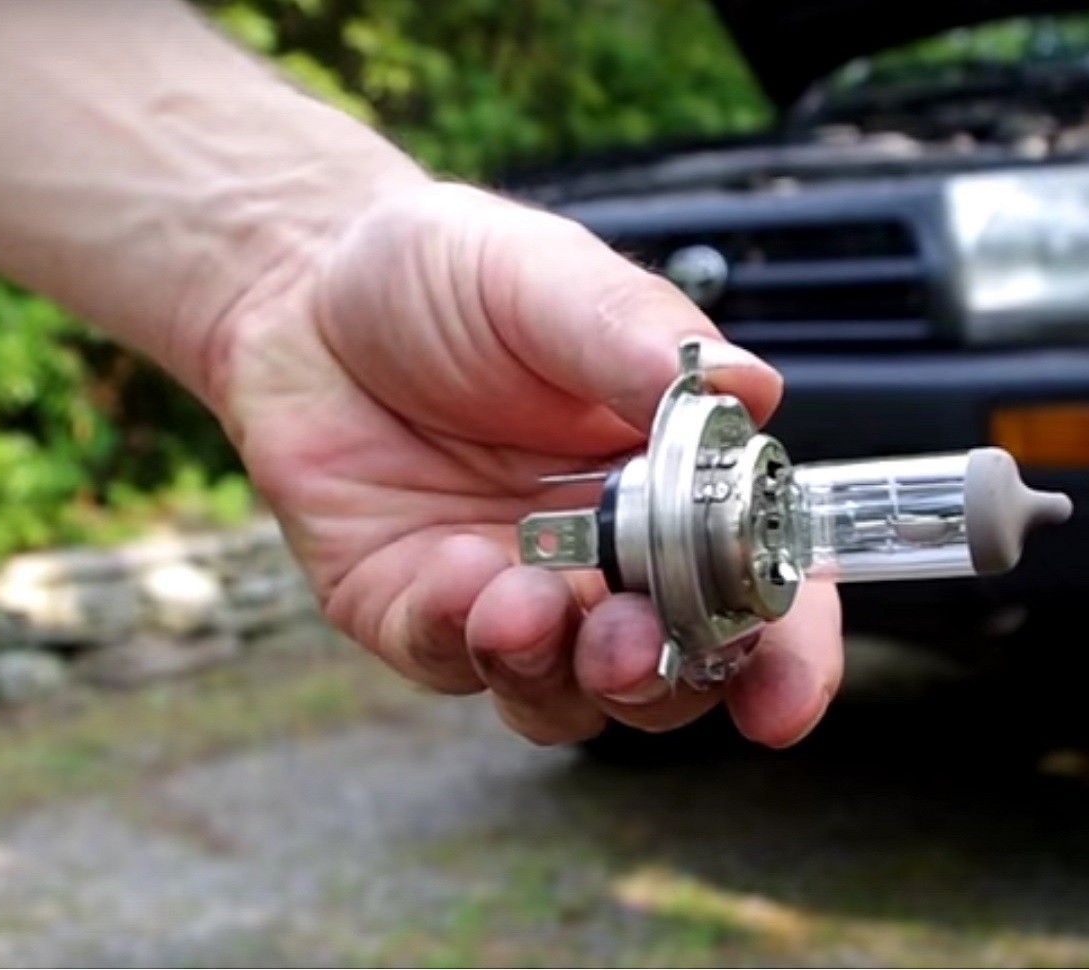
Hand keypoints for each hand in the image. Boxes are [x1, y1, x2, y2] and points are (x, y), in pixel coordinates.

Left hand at [208, 180, 843, 746]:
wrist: (301, 289)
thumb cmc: (443, 276)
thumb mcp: (547, 276)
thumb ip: (638, 333)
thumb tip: (753, 387)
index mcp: (673, 486)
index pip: (759, 591)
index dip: (786, 655)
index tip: (783, 697)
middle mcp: (604, 560)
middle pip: (672, 671)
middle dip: (662, 679)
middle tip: (633, 642)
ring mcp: (510, 596)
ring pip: (564, 696)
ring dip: (559, 671)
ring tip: (529, 605)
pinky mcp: (415, 613)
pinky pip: (448, 659)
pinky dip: (458, 632)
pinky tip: (451, 571)